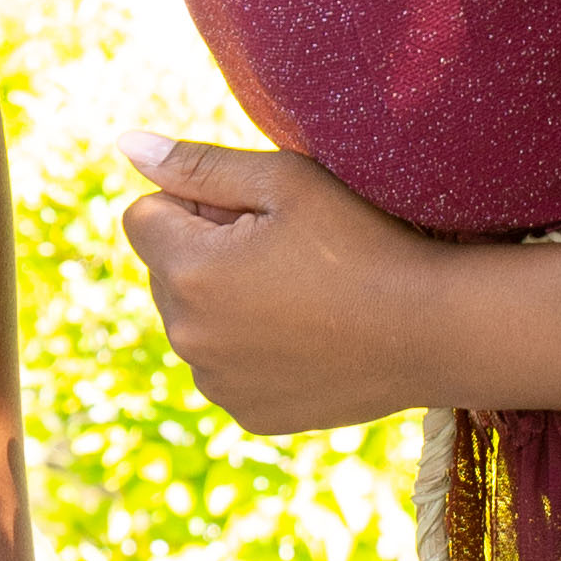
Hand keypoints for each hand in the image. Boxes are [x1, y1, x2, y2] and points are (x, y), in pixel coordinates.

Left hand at [117, 134, 456, 433]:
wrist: (435, 330)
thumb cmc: (364, 240)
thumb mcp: (285, 180)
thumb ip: (197, 163)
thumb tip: (125, 145)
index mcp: (188, 272)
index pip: (143, 216)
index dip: (196, 203)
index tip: (256, 213)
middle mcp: (187, 337)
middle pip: (164, 271)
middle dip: (204, 252)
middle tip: (286, 252)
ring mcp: (217, 383)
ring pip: (193, 321)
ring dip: (225, 303)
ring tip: (302, 293)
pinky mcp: (249, 415)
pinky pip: (225, 366)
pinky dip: (251, 349)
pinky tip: (309, 336)